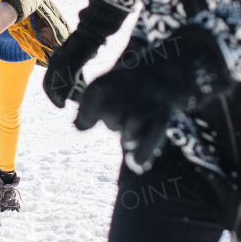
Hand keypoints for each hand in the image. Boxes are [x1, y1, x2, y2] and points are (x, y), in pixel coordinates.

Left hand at [42, 28, 101, 107]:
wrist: (90, 31)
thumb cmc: (85, 46)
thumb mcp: (75, 59)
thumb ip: (72, 71)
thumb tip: (73, 86)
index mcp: (54, 60)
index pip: (47, 81)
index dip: (50, 94)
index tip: (58, 102)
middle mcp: (55, 60)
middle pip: (49, 83)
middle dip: (53, 97)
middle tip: (61, 106)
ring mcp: (63, 60)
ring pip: (57, 82)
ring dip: (60, 95)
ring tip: (65, 103)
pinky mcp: (73, 61)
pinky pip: (68, 78)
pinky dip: (69, 89)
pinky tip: (73, 95)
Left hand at [73, 26, 231, 168]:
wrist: (161, 77)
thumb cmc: (123, 92)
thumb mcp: (102, 93)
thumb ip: (86, 110)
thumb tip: (79, 127)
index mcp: (111, 80)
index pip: (92, 97)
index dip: (87, 113)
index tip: (86, 122)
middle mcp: (130, 88)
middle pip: (110, 117)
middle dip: (111, 122)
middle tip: (123, 115)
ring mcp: (147, 103)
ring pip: (129, 130)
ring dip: (127, 137)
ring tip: (130, 132)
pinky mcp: (162, 117)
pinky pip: (153, 136)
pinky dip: (144, 151)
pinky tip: (137, 163)